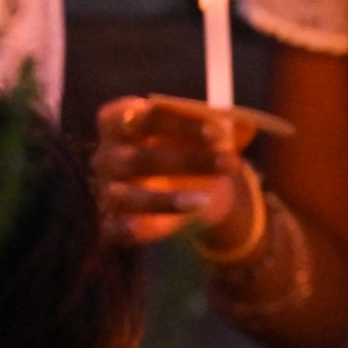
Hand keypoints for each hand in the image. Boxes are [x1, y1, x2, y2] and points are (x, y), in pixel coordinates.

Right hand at [92, 93, 263, 250]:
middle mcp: (106, 155)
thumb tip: (240, 125)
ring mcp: (107, 190)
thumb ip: (220, 125)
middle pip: (139, 158)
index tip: (219, 131)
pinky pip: (118, 229)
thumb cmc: (186, 145)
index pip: (142, 117)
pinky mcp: (112, 222)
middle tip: (227, 161)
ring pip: (128, 197)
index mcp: (120, 121)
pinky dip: (134, 229)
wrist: (183, 185)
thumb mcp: (204, 131)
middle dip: (186, 161)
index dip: (180, 124)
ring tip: (205, 201)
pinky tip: (159, 229)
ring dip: (167, 200)